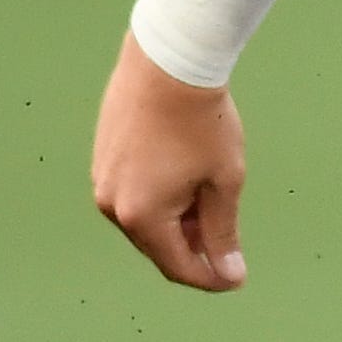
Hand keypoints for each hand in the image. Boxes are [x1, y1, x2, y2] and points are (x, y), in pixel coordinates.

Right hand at [92, 33, 248, 291]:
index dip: (212, 278)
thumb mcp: (223, 183)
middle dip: (195, 251)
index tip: (239, 278)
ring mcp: (102, 179)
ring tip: (214, 203)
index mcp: (142, 216)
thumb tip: (228, 273)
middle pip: (159, 247)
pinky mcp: (103, 159)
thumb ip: (223, 232)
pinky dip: (163, 202)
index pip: (178, 266)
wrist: (168, 64)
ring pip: (146, 222)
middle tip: (232, 246)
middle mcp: (112, 204)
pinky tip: (191, 184)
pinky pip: (134, 196)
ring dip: (180, 225)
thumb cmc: (203, 123)